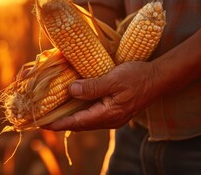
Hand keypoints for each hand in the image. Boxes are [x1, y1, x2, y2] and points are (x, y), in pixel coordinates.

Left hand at [42, 61, 161, 130]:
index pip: (77, 122)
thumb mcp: (114, 79)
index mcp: (108, 114)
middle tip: (43, 117)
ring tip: (55, 111)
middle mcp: (110, 119)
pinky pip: (94, 113)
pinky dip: (82, 110)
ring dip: (71, 116)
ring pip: (87, 119)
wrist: (159, 79)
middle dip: (62, 121)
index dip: (58, 122)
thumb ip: (93, 87)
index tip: (41, 123)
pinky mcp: (116, 110)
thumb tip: (71, 90)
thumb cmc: (138, 77)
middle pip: (80, 124)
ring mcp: (113, 116)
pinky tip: (75, 102)